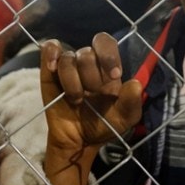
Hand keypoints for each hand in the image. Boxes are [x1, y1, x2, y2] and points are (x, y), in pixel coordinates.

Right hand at [39, 33, 142, 184]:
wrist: (78, 141)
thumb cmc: (103, 125)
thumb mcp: (124, 118)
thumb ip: (132, 103)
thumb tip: (135, 83)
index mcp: (106, 67)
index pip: (106, 43)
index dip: (108, 56)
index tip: (113, 75)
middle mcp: (87, 62)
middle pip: (87, 53)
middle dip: (91, 77)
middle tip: (92, 95)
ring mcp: (67, 65)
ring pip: (68, 57)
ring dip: (72, 81)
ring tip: (76, 99)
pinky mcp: (49, 71)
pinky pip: (49, 50)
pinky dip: (51, 55)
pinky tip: (53, 69)